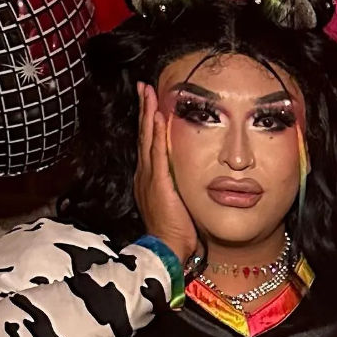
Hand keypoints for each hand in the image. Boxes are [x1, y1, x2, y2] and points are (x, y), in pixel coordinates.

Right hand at [133, 82, 196, 263]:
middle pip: (143, 136)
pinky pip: (156, 151)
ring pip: (147, 138)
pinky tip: (158, 114)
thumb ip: (181, 191)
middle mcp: (145, 176)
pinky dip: (156, 132)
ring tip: (147, 91)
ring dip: (148, 113)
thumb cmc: (175, 234)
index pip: (149, 146)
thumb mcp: (178, 206)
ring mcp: (149, 178)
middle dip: (144, 110)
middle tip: (144, 87)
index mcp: (150, 181)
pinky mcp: (158, 182)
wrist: (166, 249)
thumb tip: (192, 182)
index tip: (152, 105)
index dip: (149, 125)